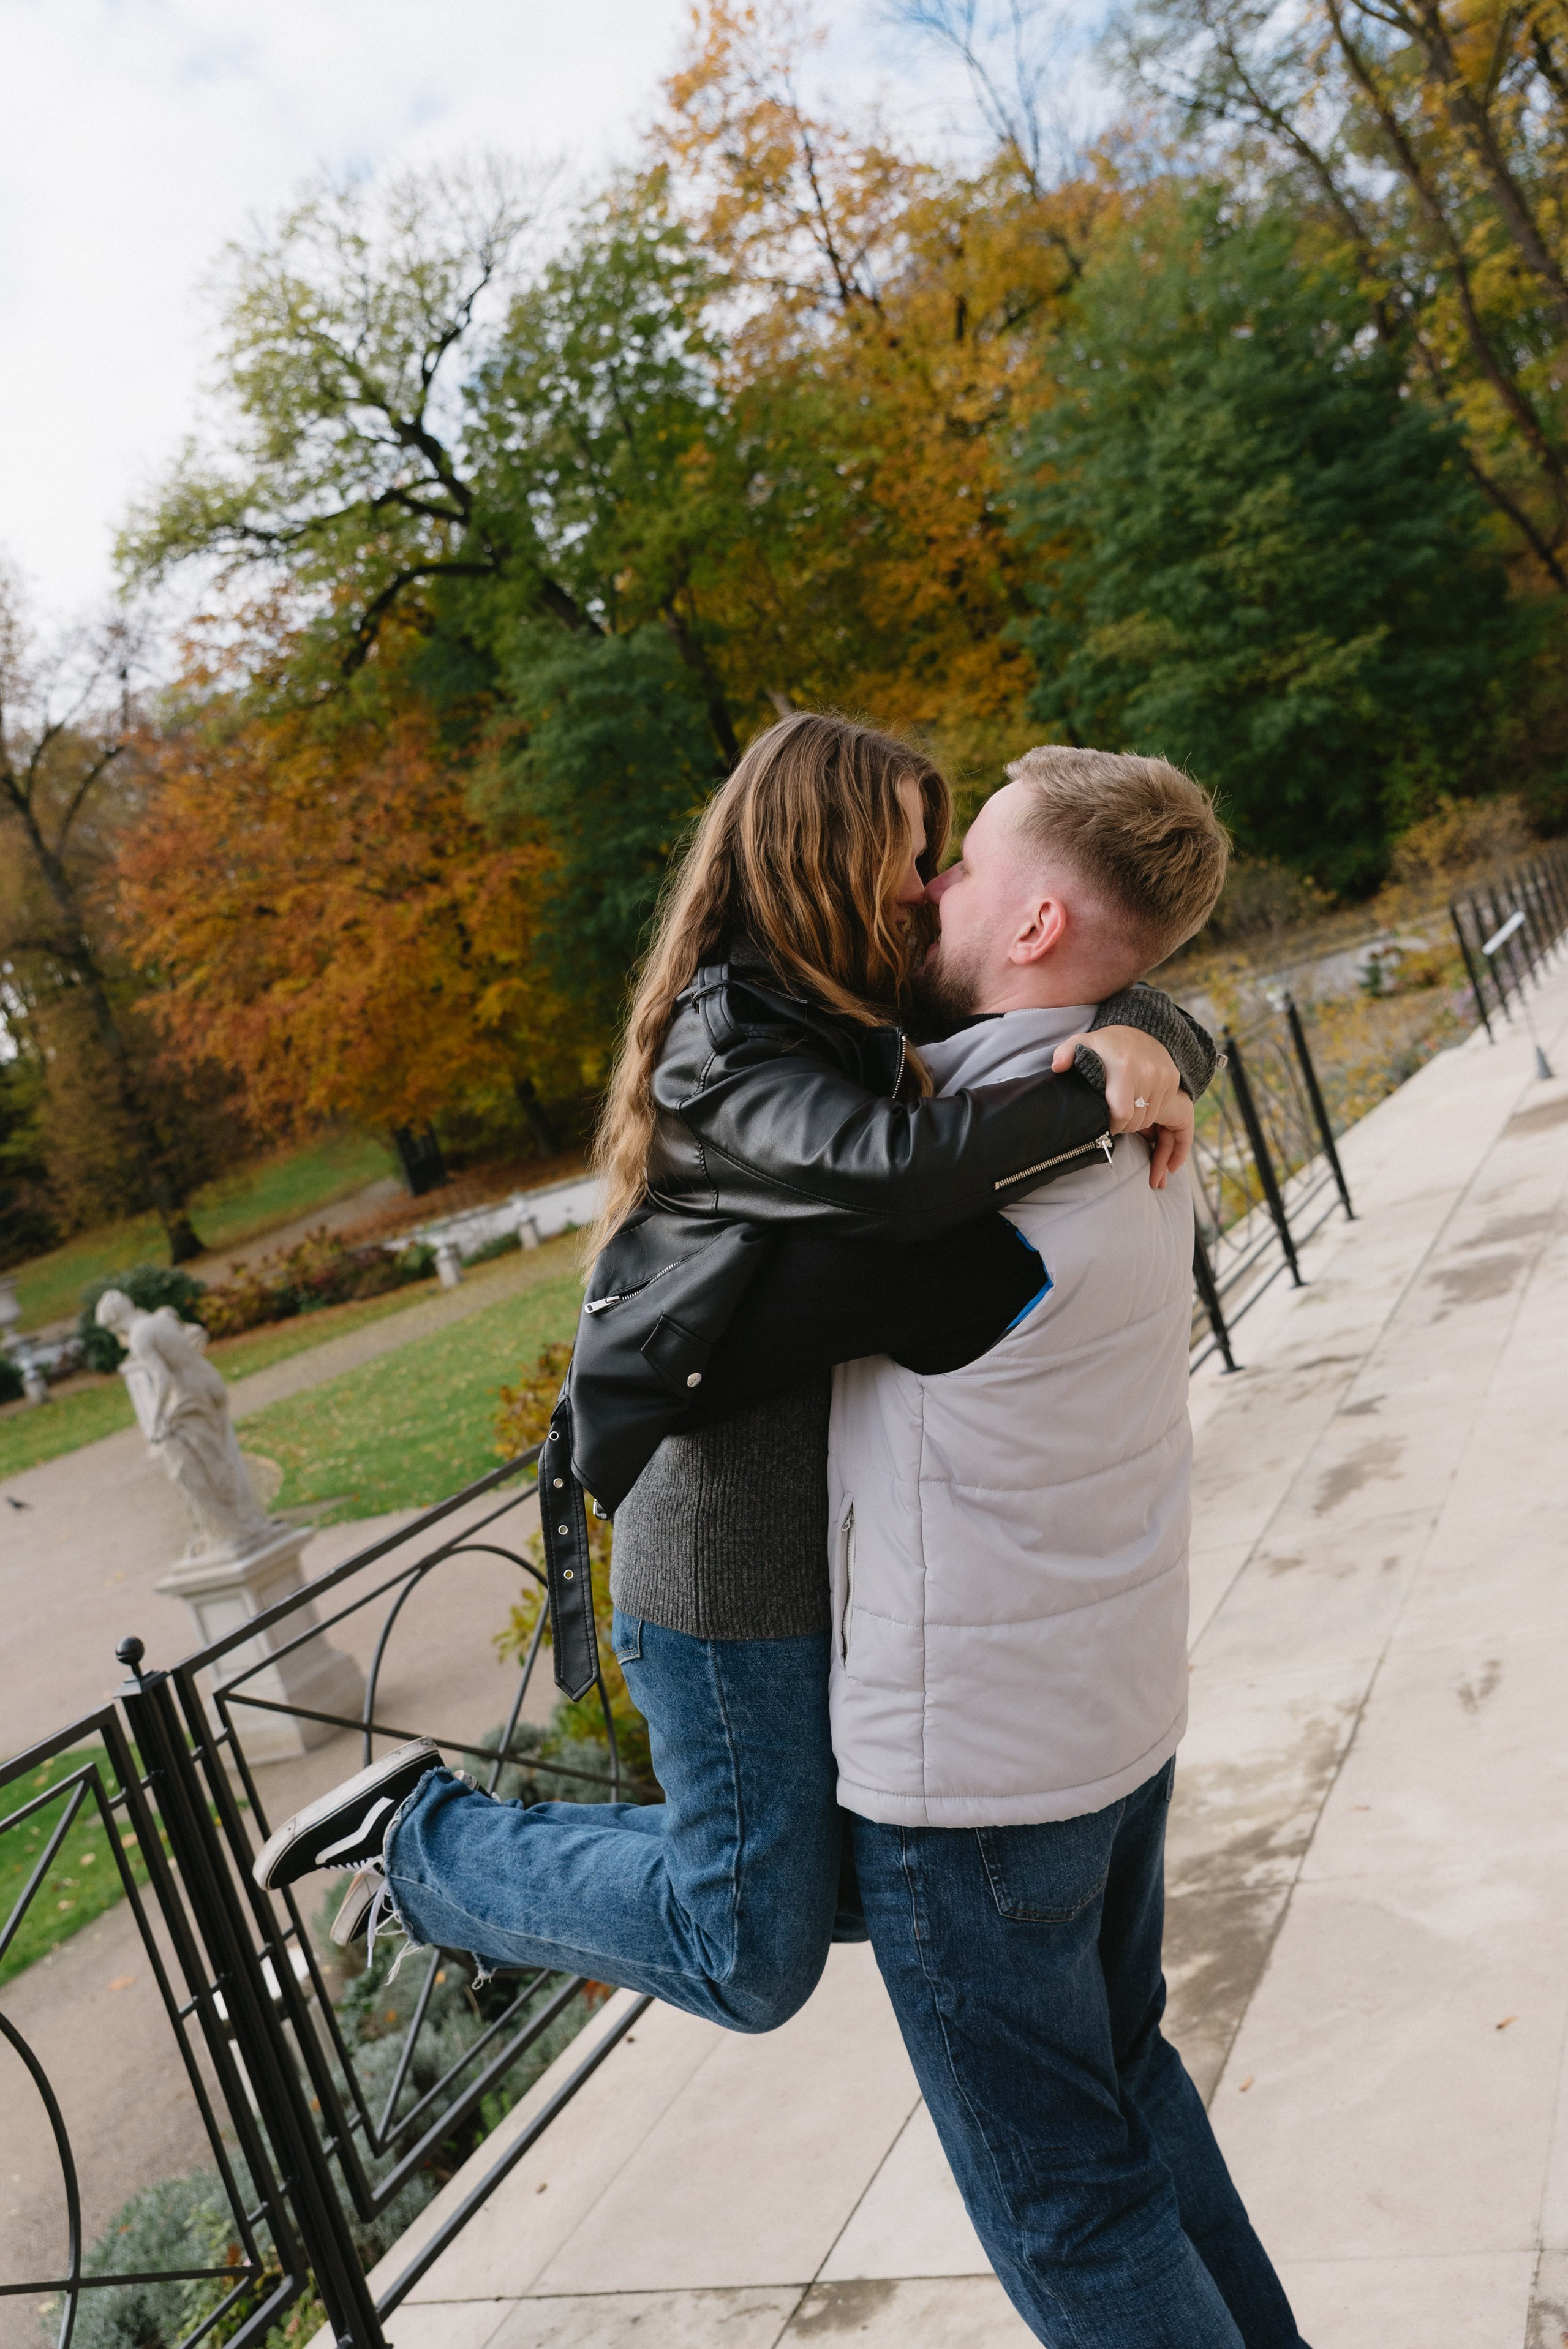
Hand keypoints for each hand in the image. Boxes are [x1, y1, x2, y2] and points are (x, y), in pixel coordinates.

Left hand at [1051, 1026, 1191, 1189]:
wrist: (1139, 1030)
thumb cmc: (1104, 1044)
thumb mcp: (1082, 1044)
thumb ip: (1066, 1054)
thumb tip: (1057, 1067)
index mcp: (1123, 1067)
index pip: (1121, 1114)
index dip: (1111, 1125)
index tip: (1102, 1124)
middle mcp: (1148, 1073)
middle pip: (1136, 1121)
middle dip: (1123, 1126)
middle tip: (1111, 1121)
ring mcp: (1164, 1078)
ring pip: (1150, 1119)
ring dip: (1137, 1123)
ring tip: (1123, 1114)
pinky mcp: (1173, 1081)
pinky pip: (1162, 1111)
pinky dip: (1149, 1115)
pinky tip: (1138, 1108)